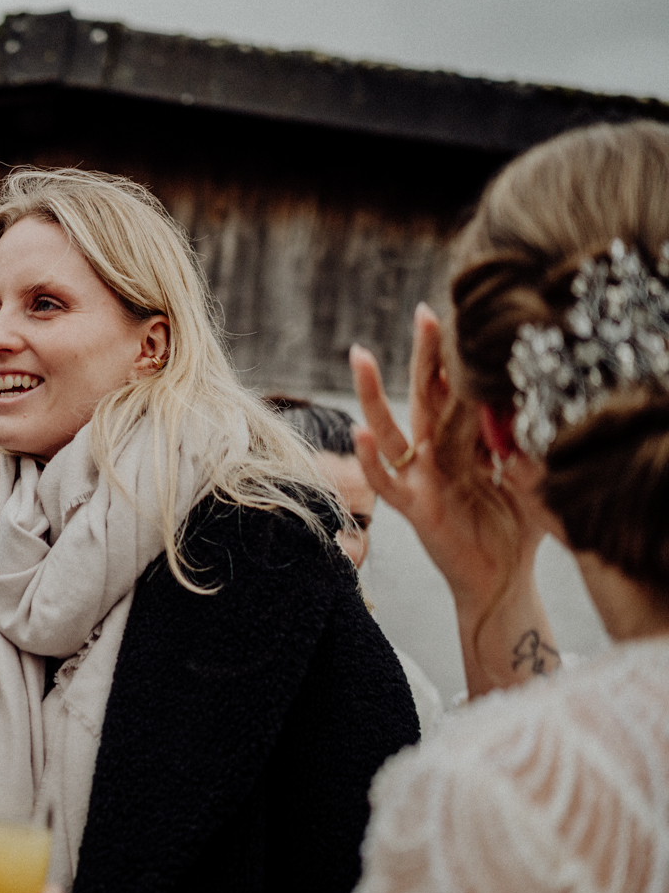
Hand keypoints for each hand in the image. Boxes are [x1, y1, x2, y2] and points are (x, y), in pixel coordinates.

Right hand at [351, 303, 553, 694]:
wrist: (502, 580)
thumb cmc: (515, 530)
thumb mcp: (530, 477)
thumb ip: (527, 445)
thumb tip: (532, 403)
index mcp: (464, 443)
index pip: (461, 391)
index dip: (461, 357)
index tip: (464, 316)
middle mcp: (437, 454)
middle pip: (426, 395)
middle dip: (426, 354)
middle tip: (425, 312)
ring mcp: (421, 478)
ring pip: (392, 428)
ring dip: (373, 392)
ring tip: (360, 355)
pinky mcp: (414, 506)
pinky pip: (388, 480)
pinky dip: (371, 458)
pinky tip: (360, 433)